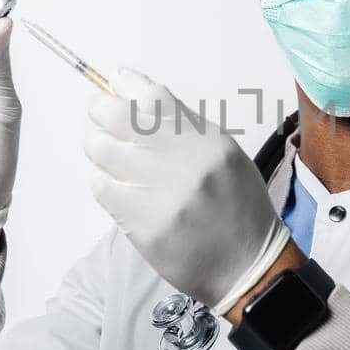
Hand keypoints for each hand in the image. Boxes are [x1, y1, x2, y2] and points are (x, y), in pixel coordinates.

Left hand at [83, 69, 289, 311]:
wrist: (248, 265)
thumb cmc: (236, 206)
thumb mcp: (224, 154)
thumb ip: (183, 125)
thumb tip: (134, 90)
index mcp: (209, 141)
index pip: (153, 97)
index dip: (125, 86)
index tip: (113, 84)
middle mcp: (186, 162)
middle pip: (117, 117)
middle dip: (101, 113)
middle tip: (103, 121)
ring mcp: (163, 195)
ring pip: (102, 151)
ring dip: (101, 150)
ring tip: (115, 160)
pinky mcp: (144, 226)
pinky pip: (102, 188)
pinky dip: (105, 183)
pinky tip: (120, 190)